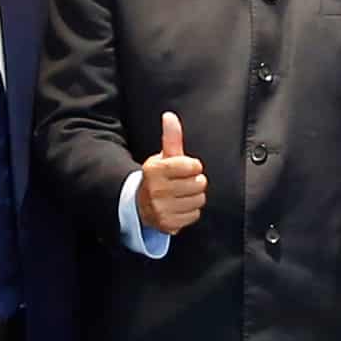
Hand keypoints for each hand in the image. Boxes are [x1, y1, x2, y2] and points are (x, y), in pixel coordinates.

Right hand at [135, 110, 212, 235]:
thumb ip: (171, 137)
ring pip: (199, 200)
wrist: (141, 205)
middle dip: (195, 182)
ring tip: (181, 195)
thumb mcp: (164, 156)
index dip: (193, 166)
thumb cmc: (159, 177)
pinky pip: (194, 215)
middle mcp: (156, 190)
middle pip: (199, 184)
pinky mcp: (167, 224)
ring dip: (194, 197)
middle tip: (183, 183)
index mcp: (154, 169)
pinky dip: (190, 211)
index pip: (192, 166)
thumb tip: (170, 115)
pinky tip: (179, 207)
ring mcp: (161, 209)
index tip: (185, 168)